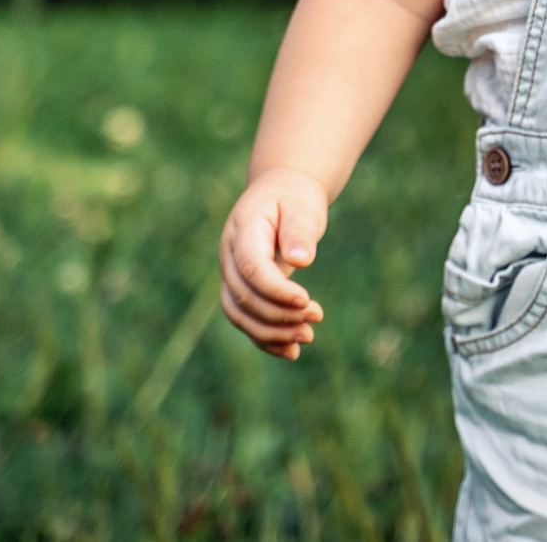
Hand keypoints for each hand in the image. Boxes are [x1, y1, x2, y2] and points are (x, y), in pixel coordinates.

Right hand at [218, 165, 329, 358]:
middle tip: (317, 317)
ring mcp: (231, 274)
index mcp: (244, 229)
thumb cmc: (294, 197)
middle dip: (279, 314)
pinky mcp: (240, 289)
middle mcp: (229, 254)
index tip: (306, 300)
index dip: (275, 289)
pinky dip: (265, 339)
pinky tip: (292, 351)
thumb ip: (300, 230)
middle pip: (244, 295)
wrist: (280, 194)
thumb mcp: (303, 204)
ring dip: (271, 332)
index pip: (251, 266)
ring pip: (239, 314)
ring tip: (307, 336)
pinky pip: (245, 320)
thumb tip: (301, 261)